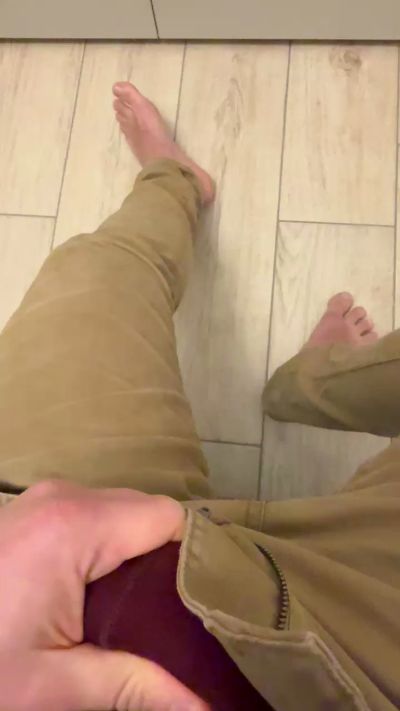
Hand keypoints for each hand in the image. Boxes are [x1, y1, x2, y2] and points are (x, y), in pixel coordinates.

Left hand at [0, 479, 208, 710]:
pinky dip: (109, 549)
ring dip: (136, 557)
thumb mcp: (57, 688)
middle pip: (146, 513)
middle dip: (166, 563)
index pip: (168, 519)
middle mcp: (63, 496)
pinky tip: (105, 595)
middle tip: (175, 620)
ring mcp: (44, 499)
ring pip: (122, 512)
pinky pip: (95, 516)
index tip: (205, 607)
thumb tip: (211, 710)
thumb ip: (138, 688)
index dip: (193, 559)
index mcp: (73, 526)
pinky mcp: (34, 510)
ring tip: (141, 613)